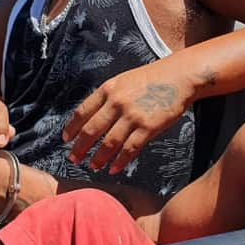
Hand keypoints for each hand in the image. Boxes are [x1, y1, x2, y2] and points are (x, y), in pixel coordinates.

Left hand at [63, 61, 191, 174]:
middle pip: (91, 130)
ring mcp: (132, 116)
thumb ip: (108, 98)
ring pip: (109, 143)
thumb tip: (92, 118)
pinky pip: (129, 149)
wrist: (178, 77)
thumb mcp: (123, 81)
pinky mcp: (148, 127)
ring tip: (93, 166)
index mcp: (108, 89)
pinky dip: (120, 161)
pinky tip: (114, 168)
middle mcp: (117, 102)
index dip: (72, 128)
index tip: (66, 139)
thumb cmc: (151, 79)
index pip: (82, 112)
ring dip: (98, 158)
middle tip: (74, 158)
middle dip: (80, 147)